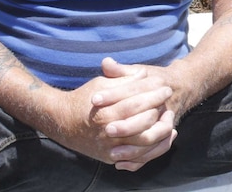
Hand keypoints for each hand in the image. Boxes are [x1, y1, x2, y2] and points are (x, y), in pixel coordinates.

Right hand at [48, 64, 175, 169]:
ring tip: (168, 116)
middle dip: (159, 108)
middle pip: (144, 122)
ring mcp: (110, 148)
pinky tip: (165, 136)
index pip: (137, 102)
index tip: (164, 85)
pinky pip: (139, 157)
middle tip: (168, 98)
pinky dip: (154, 148)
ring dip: (161, 129)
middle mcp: (108, 132)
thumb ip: (123, 79)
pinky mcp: (112, 157)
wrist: (62, 122)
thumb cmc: (84, 99)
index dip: (153, 93)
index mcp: (106, 113)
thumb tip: (143, 74)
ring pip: (145, 142)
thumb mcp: (101, 83)